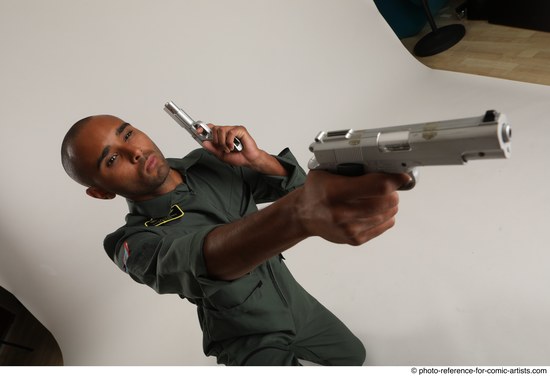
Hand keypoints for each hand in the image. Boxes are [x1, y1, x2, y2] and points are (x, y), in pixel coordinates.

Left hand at [201, 124, 259, 163]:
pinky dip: (230, 141)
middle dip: (216, 140)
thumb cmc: (238, 157)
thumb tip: (204, 142)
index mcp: (222, 136)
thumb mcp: (221, 155)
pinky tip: (233, 146)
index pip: (211, 128)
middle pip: (215, 128)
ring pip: (221, 130)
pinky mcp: (240, 130)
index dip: (203, 128)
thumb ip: (212, 148)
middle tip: (222, 148)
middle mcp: (227, 131)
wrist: (249, 160)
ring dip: (223, 142)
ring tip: (229, 148)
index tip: (197, 131)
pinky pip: (231, 132)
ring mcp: (234, 129)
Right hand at [296, 170, 410, 245]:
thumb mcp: (326, 171)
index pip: (378, 186)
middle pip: (387, 201)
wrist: (303, 216)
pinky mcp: (355, 239)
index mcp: (336, 191)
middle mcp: (343, 212)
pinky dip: (385, 216)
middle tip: (387, 186)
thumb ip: (350, 166)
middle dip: (392, 191)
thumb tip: (382, 163)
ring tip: (378, 197)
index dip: (395, 180)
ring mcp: (350, 228)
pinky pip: (385, 225)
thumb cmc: (317, 191)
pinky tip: (375, 209)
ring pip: (388, 213)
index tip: (402, 176)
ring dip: (389, 203)